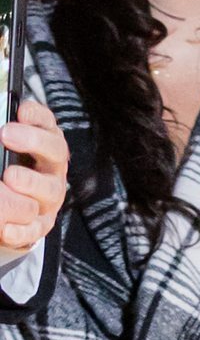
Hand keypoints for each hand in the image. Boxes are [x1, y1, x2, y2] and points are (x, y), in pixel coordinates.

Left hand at [0, 90, 68, 255]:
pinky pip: (33, 228)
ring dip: (30, 183)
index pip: (48, 124)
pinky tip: (4, 227)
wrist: (9, 209)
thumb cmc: (7, 167)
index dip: (37, 116)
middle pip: (55, 151)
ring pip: (48, 190)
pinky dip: (19, 229)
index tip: (20, 110)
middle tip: (6, 134)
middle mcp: (52, 169)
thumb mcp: (6, 150)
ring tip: (9, 176)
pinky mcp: (41, 224)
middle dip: (33, 140)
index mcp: (45, 145)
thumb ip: (4, 141)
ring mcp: (49, 197)